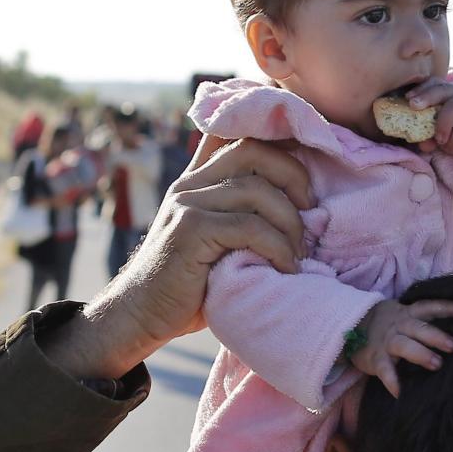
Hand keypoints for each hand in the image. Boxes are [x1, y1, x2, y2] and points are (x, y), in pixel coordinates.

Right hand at [44, 136, 313, 379]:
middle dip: (294, 176)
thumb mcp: (220, 243)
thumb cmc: (191, 286)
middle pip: (253, 150)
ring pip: (256, 190)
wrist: (140, 316)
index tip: (306, 179)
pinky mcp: (189, 229)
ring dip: (290, 223)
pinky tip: (285, 267)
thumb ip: (244, 217)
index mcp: (198, 180)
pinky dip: (277, 247)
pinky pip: (249, 227)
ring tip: (298, 253)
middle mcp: (190, 183)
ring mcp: (187, 203)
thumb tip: (306, 208)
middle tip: (312, 213)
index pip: (237, 135)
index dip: (277, 141)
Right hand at [350, 298, 452, 396]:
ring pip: (404, 346)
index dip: (446, 307)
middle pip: (419, 328)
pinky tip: (400, 393)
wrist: (351, 326)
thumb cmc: (387, 324)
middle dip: (436, 336)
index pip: (429, 307)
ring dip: (421, 354)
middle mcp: (399, 325)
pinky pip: (384, 370)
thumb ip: (422, 322)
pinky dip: (392, 381)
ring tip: (437, 364)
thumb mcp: (403, 316)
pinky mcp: (375, 358)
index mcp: (408, 314)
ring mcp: (387, 341)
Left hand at [408, 79, 452, 170]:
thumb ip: (428, 137)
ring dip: (443, 124)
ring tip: (439, 139)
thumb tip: (421, 143)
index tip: (408, 98)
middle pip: (444, 89)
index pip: (435, 83)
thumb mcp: (439, 136)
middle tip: (414, 106)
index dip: (421, 88)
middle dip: (427, 96)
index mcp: (448, 95)